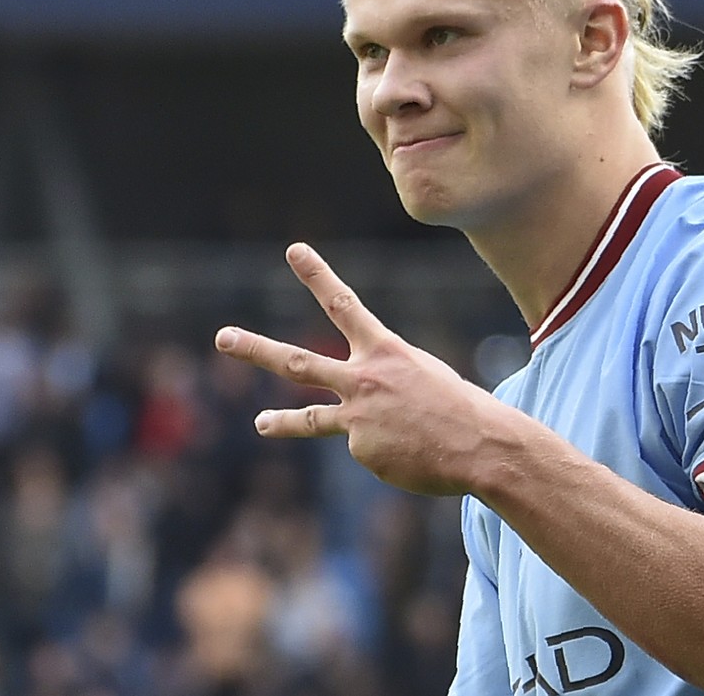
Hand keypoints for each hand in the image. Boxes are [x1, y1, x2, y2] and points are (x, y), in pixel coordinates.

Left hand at [215, 242, 524, 495]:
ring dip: (279, 422)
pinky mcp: (363, 450)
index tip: (294, 250)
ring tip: (260, 424)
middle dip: (256, 349)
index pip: (343, 304)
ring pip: (310, 419)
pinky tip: (412, 453)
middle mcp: (363, 379)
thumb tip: (359, 407)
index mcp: (385, 351)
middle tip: (223, 337)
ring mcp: (358, 417)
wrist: (480, 445)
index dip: (316, 275)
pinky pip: (369, 449)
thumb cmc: (460, 406)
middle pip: (298, 363)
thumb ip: (385, 379)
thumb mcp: (424, 375)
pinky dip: (389, 451)